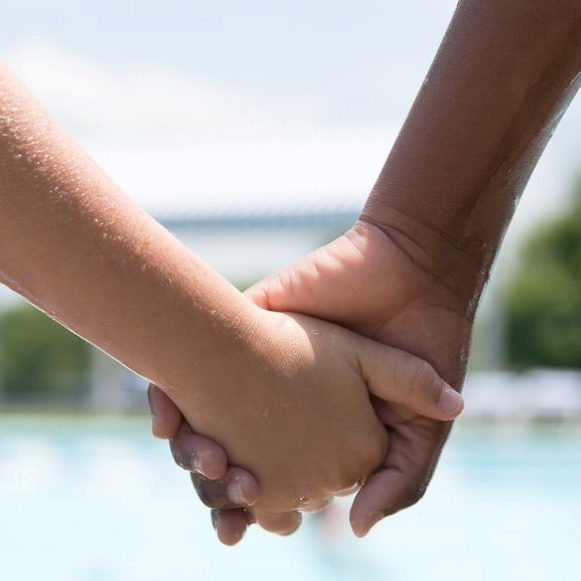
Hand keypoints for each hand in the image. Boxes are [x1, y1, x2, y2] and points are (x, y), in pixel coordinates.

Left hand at [151, 219, 470, 542]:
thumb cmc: (426, 347)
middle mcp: (285, 401)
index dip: (249, 509)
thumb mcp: (421, 428)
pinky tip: (167, 422)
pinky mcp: (249, 326)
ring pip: (203, 420)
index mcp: (320, 430)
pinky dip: (169, 400)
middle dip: (212, 487)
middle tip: (218, 509)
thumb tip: (356, 531)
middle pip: (230, 457)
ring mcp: (264, 364)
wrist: (416, 278)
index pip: (274, 480)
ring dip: (189, 451)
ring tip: (206, 462)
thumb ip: (398, 481)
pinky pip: (191, 365)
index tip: (236, 526)